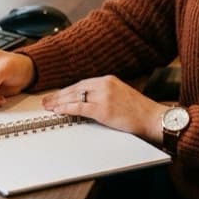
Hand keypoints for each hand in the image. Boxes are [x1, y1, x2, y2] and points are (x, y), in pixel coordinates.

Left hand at [42, 75, 168, 143]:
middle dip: (59, 95)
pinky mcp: (103, 110)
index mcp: (108, 80)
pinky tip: (58, 111)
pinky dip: (66, 108)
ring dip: (59, 102)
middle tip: (46, 100)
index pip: (82, 83)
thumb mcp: (121, 94)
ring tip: (48, 106)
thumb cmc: (139, 111)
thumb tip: (89, 100)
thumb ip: (105, 94)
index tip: (58, 94)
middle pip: (75, 88)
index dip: (67, 90)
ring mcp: (104, 96)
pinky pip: (79, 108)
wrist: (152, 118)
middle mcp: (105, 84)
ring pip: (74, 97)